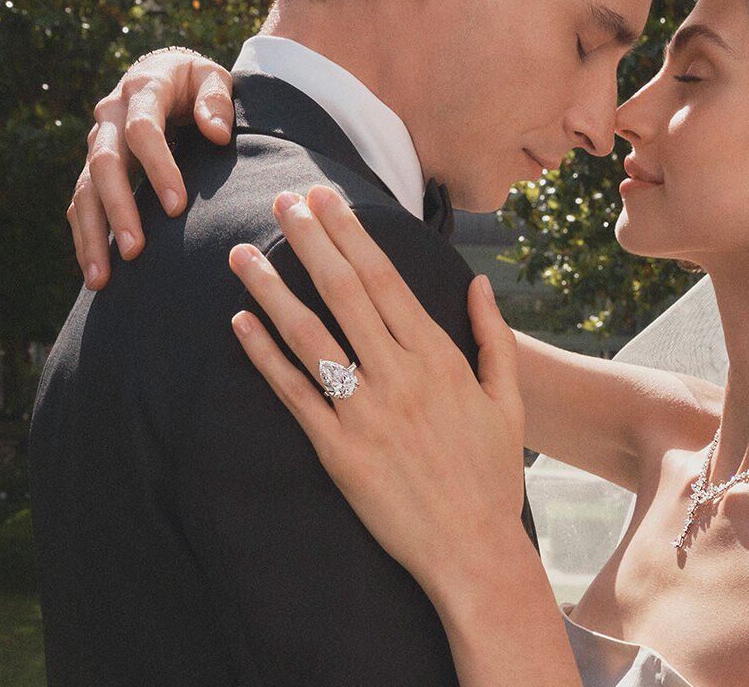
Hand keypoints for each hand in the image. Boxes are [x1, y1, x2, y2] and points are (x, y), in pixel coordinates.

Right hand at [69, 49, 232, 289]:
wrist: (162, 72)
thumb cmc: (196, 82)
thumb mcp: (213, 77)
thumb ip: (217, 99)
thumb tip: (216, 132)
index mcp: (143, 90)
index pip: (143, 130)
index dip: (159, 168)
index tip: (177, 206)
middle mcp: (111, 116)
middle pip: (105, 164)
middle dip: (119, 209)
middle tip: (134, 250)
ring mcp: (97, 142)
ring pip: (84, 190)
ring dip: (92, 234)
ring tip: (101, 277)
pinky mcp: (93, 166)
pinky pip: (80, 203)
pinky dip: (85, 236)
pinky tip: (94, 270)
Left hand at [227, 185, 527, 595]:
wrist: (473, 549)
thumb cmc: (492, 474)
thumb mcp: (507, 399)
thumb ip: (493, 336)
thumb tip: (478, 282)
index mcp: (440, 358)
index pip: (387, 280)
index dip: (352, 235)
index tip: (328, 199)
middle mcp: (400, 376)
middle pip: (345, 293)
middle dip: (311, 240)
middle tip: (284, 201)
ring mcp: (366, 413)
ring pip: (310, 336)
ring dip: (273, 290)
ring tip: (243, 253)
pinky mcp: (338, 452)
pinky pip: (293, 394)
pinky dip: (264, 356)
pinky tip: (240, 323)